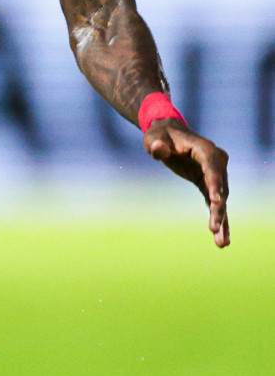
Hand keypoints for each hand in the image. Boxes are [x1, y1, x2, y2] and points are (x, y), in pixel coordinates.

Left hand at [143, 119, 229, 247]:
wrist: (168, 133)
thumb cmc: (160, 134)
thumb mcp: (154, 137)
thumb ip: (156, 144)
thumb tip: (158, 149)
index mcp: (204, 148)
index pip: (212, 166)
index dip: (215, 183)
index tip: (216, 200)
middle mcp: (216, 161)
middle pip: (220, 187)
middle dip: (218, 209)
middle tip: (214, 228)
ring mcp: (215, 173)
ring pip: (221, 199)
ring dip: (222, 220)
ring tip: (222, 242)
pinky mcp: (208, 183)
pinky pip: (215, 203)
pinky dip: (218, 218)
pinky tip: (220, 238)